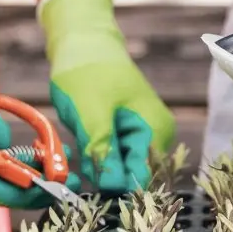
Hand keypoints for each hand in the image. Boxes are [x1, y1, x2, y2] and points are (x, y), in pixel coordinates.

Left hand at [40, 0, 175, 192]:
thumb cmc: (88, 71)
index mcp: (155, 132)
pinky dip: (91, 155)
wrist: (82, 42)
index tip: (88, 188)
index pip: (142, 179)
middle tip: (77, 156)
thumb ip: (104, 152)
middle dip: (100, 174)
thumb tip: (113, 188)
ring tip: (78, 139)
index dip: (116, 189)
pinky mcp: (122, 135)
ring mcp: (138, 137)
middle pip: (129, 177)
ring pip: (115, 170)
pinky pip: (108, 158)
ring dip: (92, 164)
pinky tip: (78, 140)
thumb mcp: (91, 114)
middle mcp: (154, 138)